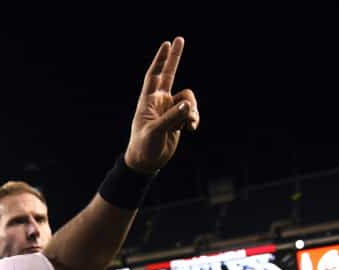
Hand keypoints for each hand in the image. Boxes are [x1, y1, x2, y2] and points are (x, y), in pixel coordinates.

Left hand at [124, 37, 199, 174]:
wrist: (147, 163)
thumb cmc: (144, 146)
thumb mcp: (156, 132)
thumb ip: (172, 117)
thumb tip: (188, 105)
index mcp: (148, 102)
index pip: (155, 76)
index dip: (161, 60)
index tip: (166, 44)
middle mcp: (159, 102)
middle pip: (169, 74)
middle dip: (175, 58)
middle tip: (179, 38)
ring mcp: (169, 110)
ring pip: (189, 99)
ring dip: (192, 111)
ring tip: (188, 126)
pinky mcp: (178, 119)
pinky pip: (192, 112)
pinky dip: (194, 119)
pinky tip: (189, 130)